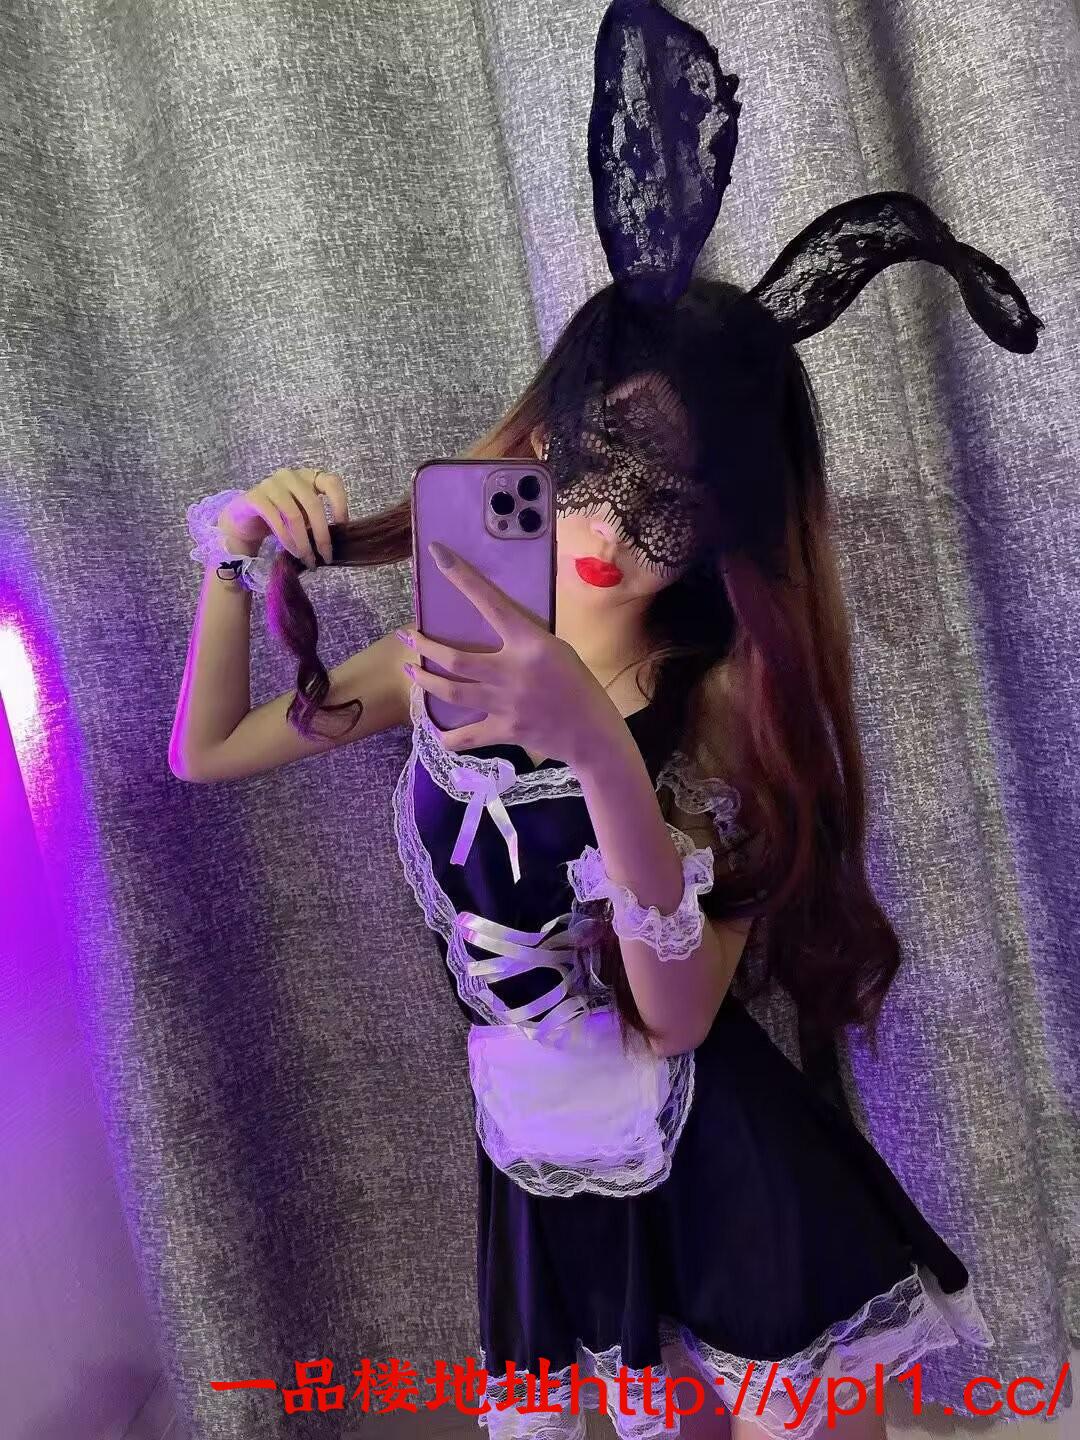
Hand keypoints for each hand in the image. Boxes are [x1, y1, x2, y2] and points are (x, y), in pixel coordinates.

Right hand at [219, 467, 348, 568]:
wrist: (244, 521)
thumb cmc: (281, 519)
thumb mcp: (304, 517)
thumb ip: (318, 521)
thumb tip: (338, 541)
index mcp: (308, 477)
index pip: (331, 482)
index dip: (340, 504)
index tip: (342, 527)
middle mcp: (290, 476)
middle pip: (313, 503)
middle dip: (322, 534)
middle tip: (326, 557)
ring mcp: (271, 484)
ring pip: (295, 515)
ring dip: (304, 542)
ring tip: (308, 560)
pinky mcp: (255, 497)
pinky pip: (276, 520)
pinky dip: (287, 540)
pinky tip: (293, 552)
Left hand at [402, 542, 630, 769]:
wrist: (592, 732)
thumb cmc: (577, 684)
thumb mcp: (556, 649)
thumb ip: (524, 639)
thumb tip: (494, 625)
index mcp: (530, 643)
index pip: (490, 603)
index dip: (462, 578)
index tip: (438, 554)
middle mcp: (512, 671)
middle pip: (455, 659)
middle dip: (426, 647)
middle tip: (411, 638)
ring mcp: (505, 704)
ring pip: (452, 692)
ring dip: (425, 681)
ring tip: (412, 670)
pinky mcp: (503, 731)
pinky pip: (466, 737)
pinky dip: (449, 737)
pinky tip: (437, 730)